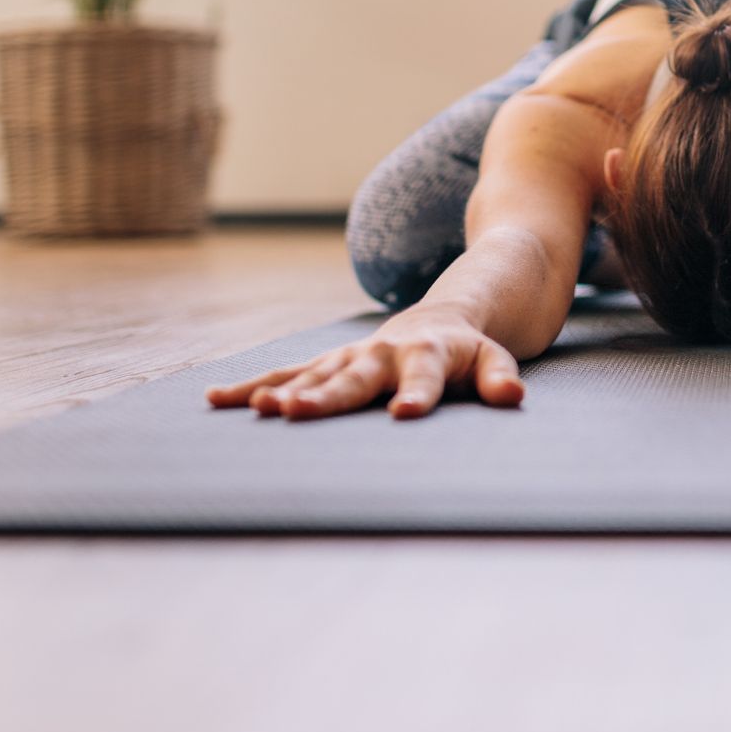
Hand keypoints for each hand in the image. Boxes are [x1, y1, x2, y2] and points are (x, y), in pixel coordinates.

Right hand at [205, 307, 523, 420]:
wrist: (442, 316)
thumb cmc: (470, 351)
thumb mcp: (494, 359)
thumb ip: (500, 378)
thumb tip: (513, 396)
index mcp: (429, 355)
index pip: (424, 380)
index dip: (416, 396)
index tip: (402, 415)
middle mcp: (383, 354)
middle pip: (354, 378)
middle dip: (325, 396)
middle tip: (295, 411)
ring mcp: (350, 358)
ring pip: (312, 374)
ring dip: (283, 390)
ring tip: (257, 408)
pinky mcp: (327, 364)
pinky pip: (287, 374)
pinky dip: (254, 386)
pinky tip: (217, 400)